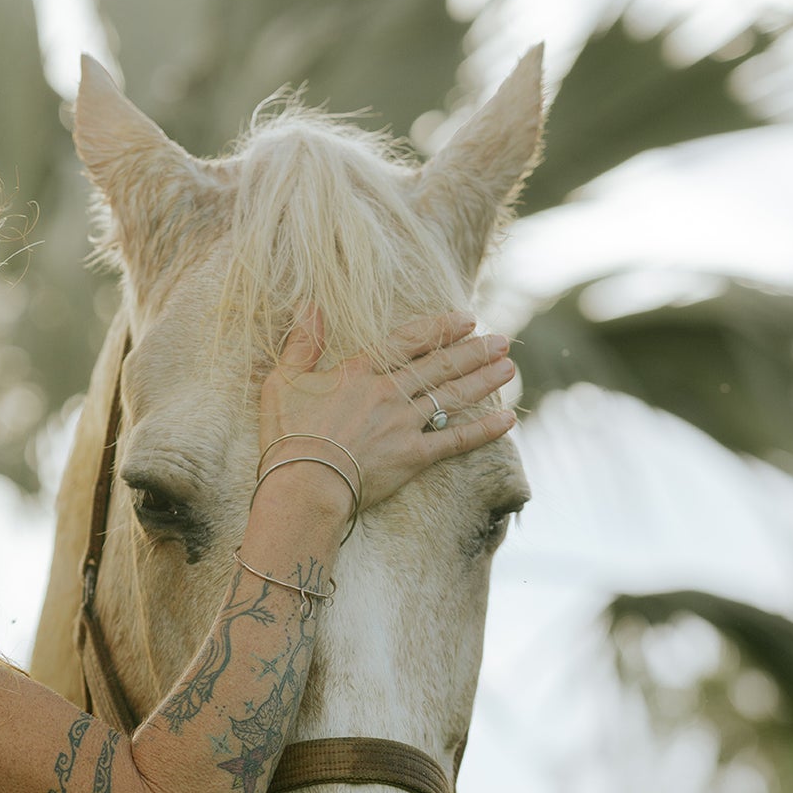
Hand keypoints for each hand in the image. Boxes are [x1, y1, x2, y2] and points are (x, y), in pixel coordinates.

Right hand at [257, 308, 515, 512]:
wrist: (303, 486)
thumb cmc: (287, 436)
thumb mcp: (283, 382)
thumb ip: (302, 343)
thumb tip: (310, 306)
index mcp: (360, 371)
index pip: (409, 341)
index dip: (440, 328)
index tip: (465, 319)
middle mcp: (389, 393)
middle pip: (440, 365)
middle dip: (474, 351)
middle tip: (501, 340)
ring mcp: (404, 425)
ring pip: (452, 395)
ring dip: (484, 380)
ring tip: (509, 367)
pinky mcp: (412, 458)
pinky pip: (456, 441)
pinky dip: (483, 430)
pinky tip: (507, 419)